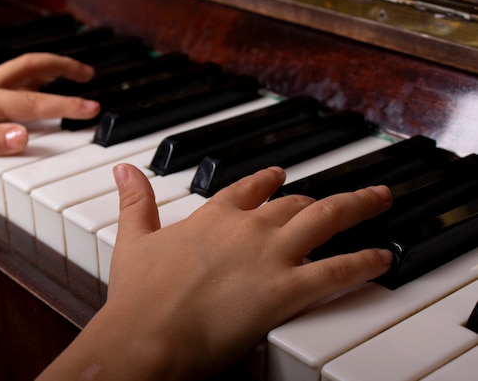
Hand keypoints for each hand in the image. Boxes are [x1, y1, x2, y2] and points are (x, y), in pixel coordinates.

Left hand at [0, 52, 98, 169]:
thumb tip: (25, 136)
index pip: (33, 101)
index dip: (66, 104)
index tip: (93, 108)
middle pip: (31, 66)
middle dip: (64, 67)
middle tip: (89, 73)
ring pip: (21, 70)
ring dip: (49, 68)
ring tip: (71, 73)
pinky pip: (9, 81)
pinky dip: (30, 78)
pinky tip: (31, 88)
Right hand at [38, 164, 392, 380]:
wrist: (148, 334)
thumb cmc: (139, 294)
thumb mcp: (133, 239)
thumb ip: (134, 201)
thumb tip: (123, 170)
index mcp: (213, 217)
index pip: (248, 188)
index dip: (267, 180)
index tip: (279, 176)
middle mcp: (247, 228)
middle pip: (294, 203)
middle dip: (318, 197)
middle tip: (338, 195)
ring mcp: (270, 256)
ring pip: (326, 220)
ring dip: (357, 207)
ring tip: (379, 199)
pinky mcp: (287, 290)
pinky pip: (337, 271)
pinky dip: (364, 263)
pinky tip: (381, 259)